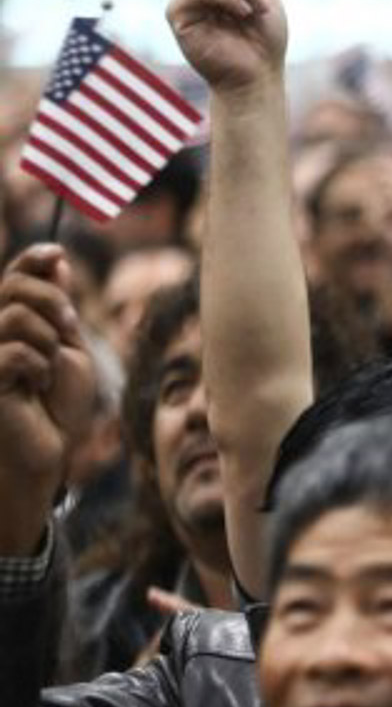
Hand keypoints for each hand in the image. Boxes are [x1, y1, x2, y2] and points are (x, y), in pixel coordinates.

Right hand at [0, 248, 95, 553]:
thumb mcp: (67, 351)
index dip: (31, 261)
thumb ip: (59, 310)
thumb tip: (56, 261)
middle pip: (13, 287)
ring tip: (48, 370)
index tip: (56, 253)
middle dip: (51, 300)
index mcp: (6, 324)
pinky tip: (35, 387)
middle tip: (69, 327)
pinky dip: (38, 366)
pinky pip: (14, 352)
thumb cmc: (56, 408)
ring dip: (47, 339)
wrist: (45, 454)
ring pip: (14, 315)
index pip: (12, 277)